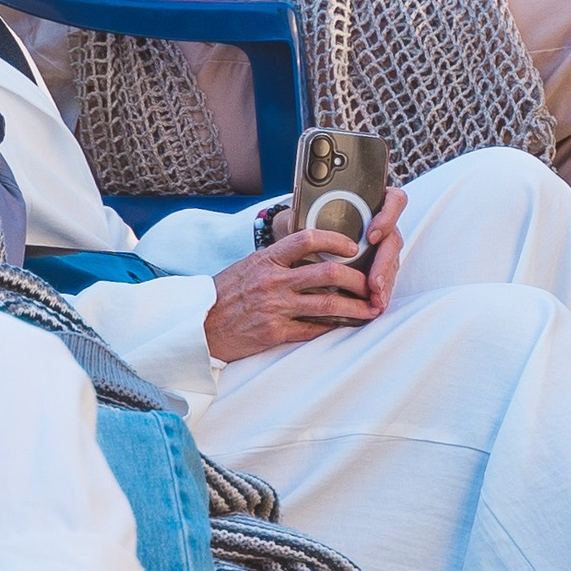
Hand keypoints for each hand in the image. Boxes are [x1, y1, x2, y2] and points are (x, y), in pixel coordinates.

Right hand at [204, 188, 405, 361]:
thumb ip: (278, 260)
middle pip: (328, 274)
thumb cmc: (225, 294)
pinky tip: (346, 326)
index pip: (307, 238)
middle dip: (357, 280)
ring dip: (356, 308)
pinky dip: (333, 327)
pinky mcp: (275, 333)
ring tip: (371, 309)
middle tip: (371, 284)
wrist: (199, 326)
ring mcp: (275, 308)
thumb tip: (310, 254)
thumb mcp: (248, 266)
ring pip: (328, 305)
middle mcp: (273, 281)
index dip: (336, 240)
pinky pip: (313, 329)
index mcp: (267, 259)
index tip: (354, 246)